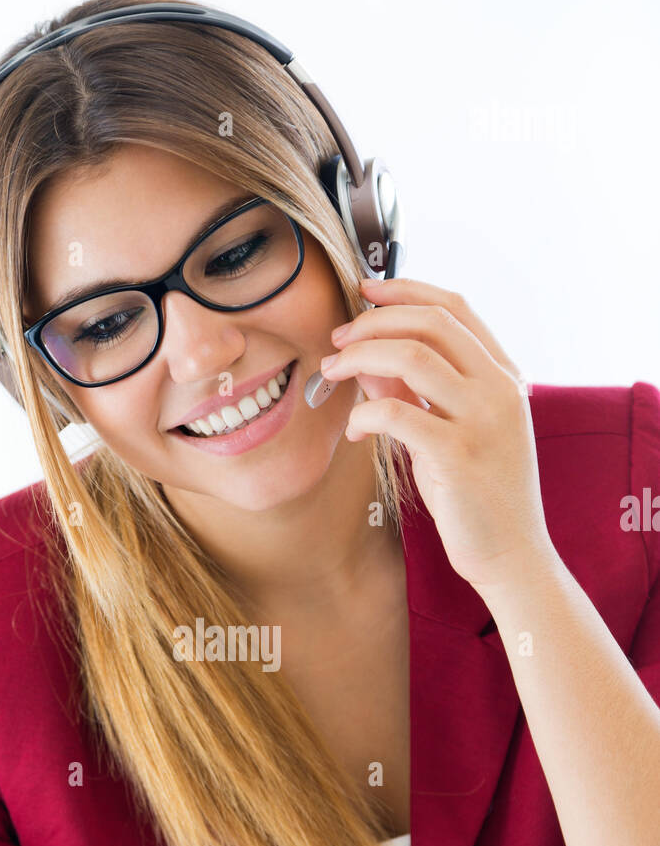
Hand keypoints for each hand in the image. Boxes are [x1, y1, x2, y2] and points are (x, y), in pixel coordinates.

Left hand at [319, 277, 556, 593]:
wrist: (510, 555)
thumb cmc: (477, 496)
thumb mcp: (449, 434)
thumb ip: (416, 394)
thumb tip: (368, 362)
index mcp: (503, 375)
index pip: (453, 308)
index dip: (404, 290)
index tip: (364, 292)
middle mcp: (499, 388)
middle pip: (429, 322)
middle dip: (373, 323)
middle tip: (337, 340)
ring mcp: (482, 419)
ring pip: (411, 357)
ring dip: (360, 357)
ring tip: (333, 373)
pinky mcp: (458, 455)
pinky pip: (396, 412)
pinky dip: (364, 414)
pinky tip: (355, 433)